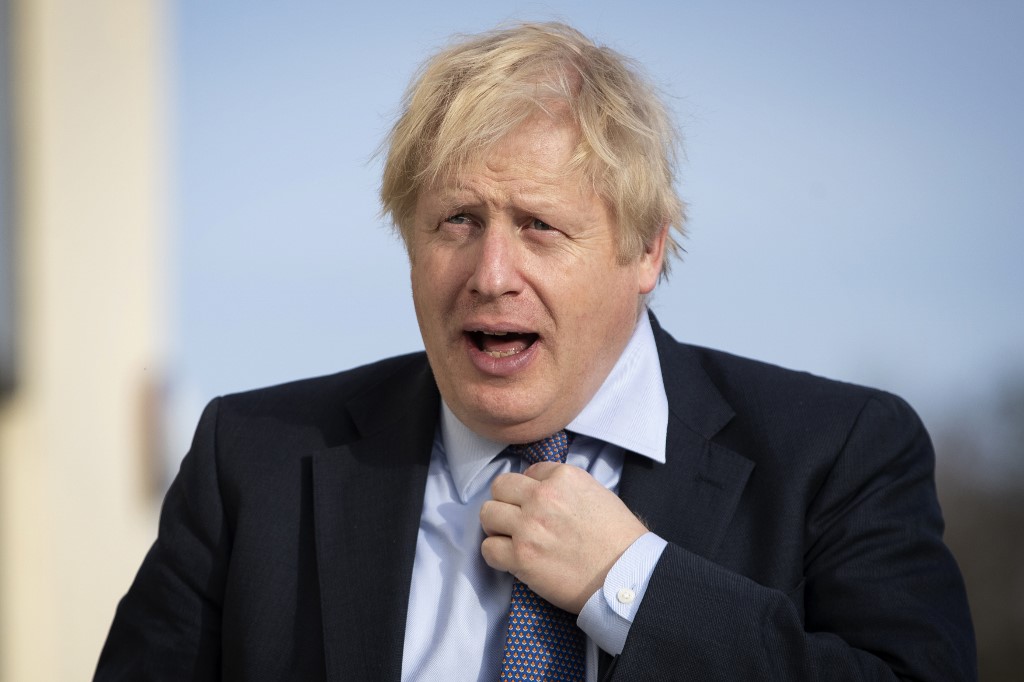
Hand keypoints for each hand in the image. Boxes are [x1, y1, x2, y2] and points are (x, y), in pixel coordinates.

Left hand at [480, 462, 647, 613]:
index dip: (531, 490)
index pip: (529, 472)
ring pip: (487, 513)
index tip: (537, 505)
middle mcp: (543, 496)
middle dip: (506, 502)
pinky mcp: (521, 557)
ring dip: (497, 526)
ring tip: (510, 538)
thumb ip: (566, 487)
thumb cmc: (620, 539)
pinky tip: (510, 560)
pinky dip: (496, 555)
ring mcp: (529, 526)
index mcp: (564, 477)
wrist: (627, 575)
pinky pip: (488, 548)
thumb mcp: (598, 494)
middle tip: (516, 519)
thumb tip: (542, 489)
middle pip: (500, 487)